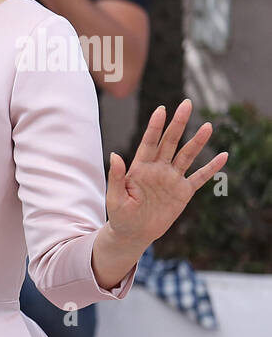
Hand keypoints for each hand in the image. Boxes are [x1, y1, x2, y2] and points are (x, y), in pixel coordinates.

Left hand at [106, 99, 227, 248]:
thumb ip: (116, 176)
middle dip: (178, 124)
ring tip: (208, 126)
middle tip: (186, 104)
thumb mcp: (115, 197)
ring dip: (197, 142)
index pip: (149, 142)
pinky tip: (223, 156)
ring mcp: (172, 179)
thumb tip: (114, 154)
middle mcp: (158, 169)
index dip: (155, 126)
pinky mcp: (183, 192)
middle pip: (170, 142)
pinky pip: (199, 178)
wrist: (134, 233)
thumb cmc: (120, 216)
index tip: (162, 109)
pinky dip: (211, 168)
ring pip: (186, 156)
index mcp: (140, 168)